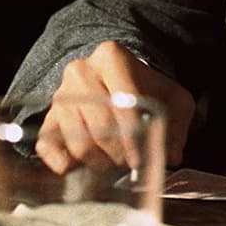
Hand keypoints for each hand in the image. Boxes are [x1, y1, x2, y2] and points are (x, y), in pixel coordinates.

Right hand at [36, 41, 195, 171]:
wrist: (117, 81)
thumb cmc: (147, 90)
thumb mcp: (173, 99)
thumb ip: (178, 124)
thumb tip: (172, 154)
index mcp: (111, 56)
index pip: (122, 100)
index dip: (133, 134)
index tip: (139, 159)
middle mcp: (80, 71)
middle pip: (99, 124)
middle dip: (117, 152)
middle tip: (128, 164)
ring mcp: (61, 95)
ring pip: (77, 140)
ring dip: (98, 162)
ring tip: (114, 165)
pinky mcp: (47, 118)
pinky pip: (48, 147)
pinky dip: (65, 164)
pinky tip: (83, 168)